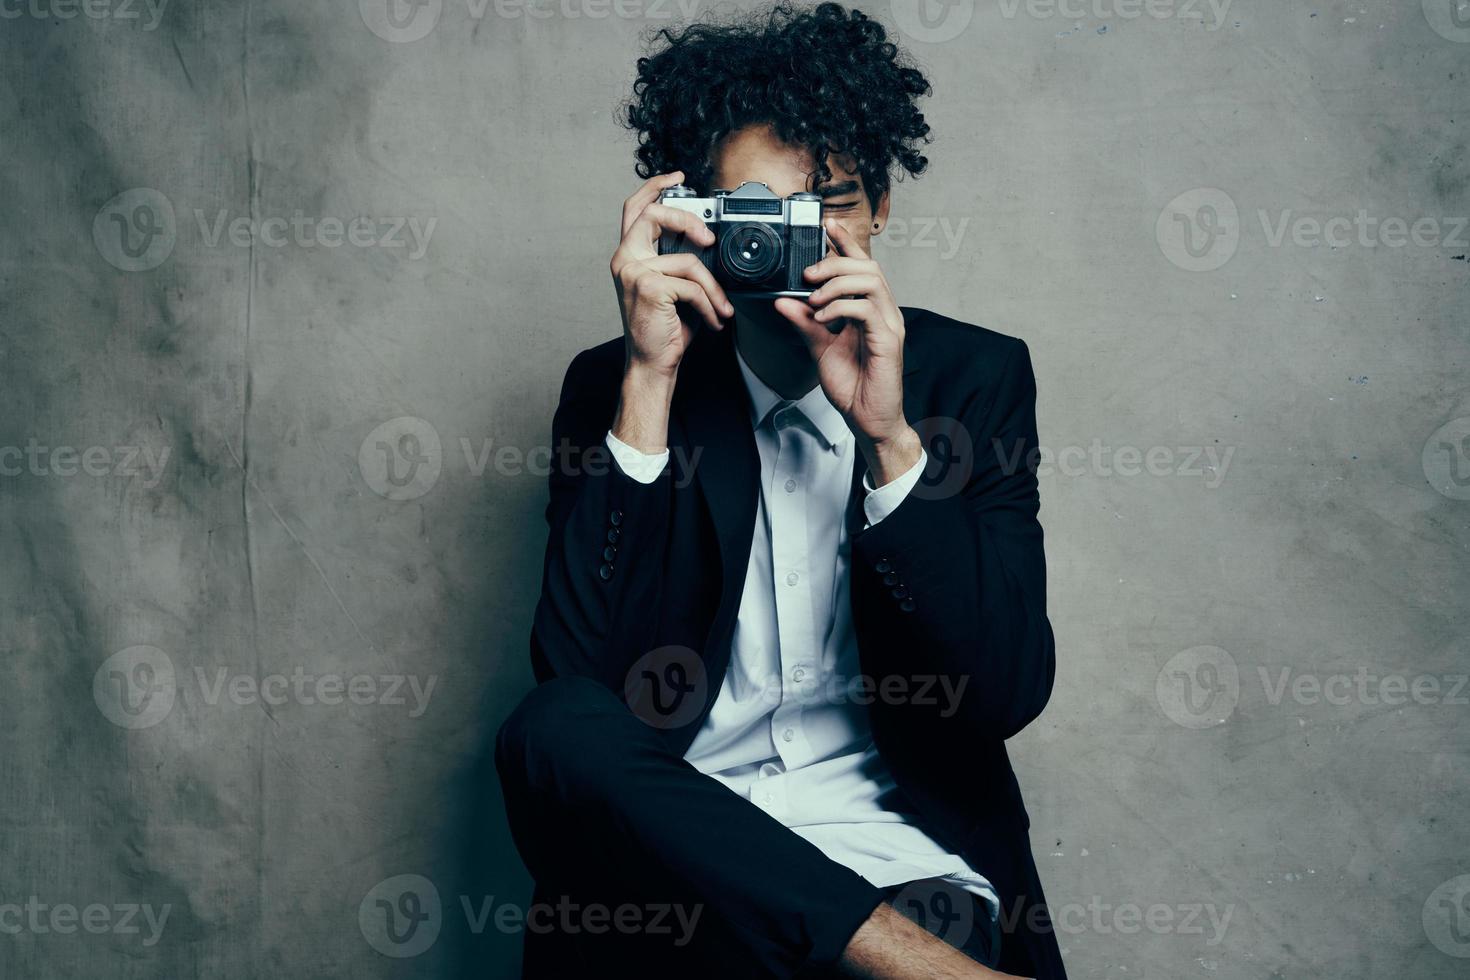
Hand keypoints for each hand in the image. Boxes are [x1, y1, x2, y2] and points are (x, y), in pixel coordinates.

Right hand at [611, 171, 734, 379]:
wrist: (652, 364)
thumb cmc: (664, 329)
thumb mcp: (672, 288)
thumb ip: (679, 261)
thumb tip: (707, 240)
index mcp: (628, 256)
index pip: (635, 209)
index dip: (654, 186)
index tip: (676, 177)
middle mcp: (625, 260)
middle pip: (654, 214)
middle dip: (687, 219)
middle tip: (709, 238)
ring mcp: (633, 272)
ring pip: (688, 261)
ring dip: (713, 288)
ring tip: (720, 308)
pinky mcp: (648, 288)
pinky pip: (692, 285)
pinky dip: (709, 305)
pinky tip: (713, 320)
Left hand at [774, 218, 921, 485]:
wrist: (868, 420)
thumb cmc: (853, 386)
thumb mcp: (820, 349)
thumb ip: (804, 323)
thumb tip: (782, 302)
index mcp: (870, 310)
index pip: (862, 266)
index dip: (847, 243)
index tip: (827, 226)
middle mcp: (884, 312)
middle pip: (868, 266)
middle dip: (834, 262)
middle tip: (807, 275)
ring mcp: (889, 324)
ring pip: (869, 280)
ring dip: (836, 282)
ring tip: (813, 298)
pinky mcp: (888, 340)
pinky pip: (865, 309)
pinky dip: (839, 307)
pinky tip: (821, 317)